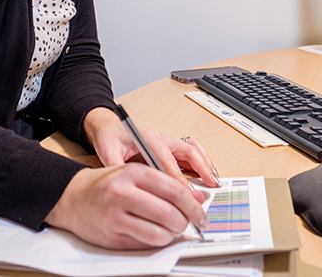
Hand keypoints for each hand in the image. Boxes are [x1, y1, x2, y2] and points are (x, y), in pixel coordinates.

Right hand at [44, 163, 208, 248]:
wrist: (72, 197)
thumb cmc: (106, 185)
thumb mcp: (136, 175)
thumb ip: (167, 184)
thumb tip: (199, 197)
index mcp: (132, 172)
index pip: (173, 189)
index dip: (192, 204)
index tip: (201, 212)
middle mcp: (123, 192)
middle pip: (168, 213)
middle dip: (185, 222)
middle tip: (189, 224)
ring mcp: (115, 216)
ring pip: (159, 233)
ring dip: (172, 235)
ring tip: (171, 229)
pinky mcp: (111, 236)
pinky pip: (144, 243)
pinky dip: (157, 242)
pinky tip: (156, 235)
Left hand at [83, 107, 220, 187]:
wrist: (109, 127)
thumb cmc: (109, 137)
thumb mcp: (107, 152)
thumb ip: (116, 167)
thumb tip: (127, 186)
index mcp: (148, 138)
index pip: (167, 160)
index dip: (177, 178)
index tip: (185, 194)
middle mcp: (161, 138)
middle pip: (187, 152)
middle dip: (201, 169)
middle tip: (210, 185)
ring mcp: (167, 142)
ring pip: (193, 151)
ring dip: (205, 164)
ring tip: (214, 180)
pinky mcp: (169, 148)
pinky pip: (190, 152)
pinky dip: (202, 161)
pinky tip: (207, 174)